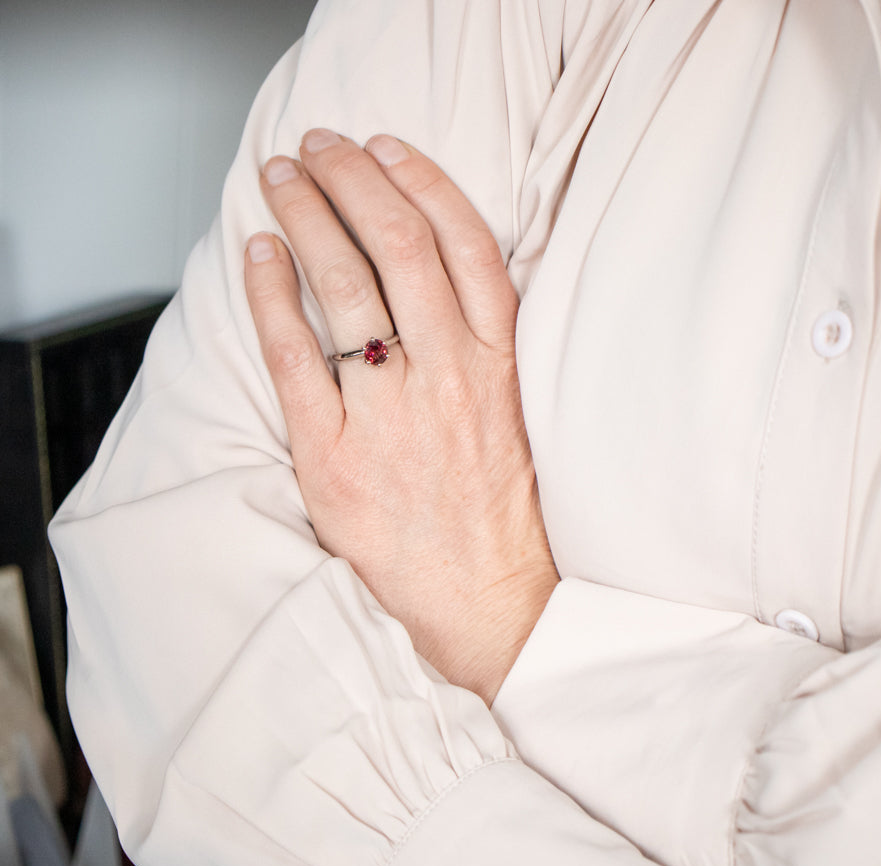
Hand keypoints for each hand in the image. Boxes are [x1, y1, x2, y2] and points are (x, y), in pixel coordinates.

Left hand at [243, 129, 558, 703]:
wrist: (489, 601)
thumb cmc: (501, 511)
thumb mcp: (518, 414)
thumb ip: (486, 346)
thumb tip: (439, 277)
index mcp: (501, 364)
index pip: (464, 245)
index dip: (421, 181)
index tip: (387, 148)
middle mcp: (450, 376)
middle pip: (397, 245)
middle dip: (353, 179)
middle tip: (319, 147)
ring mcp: (391, 414)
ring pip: (344, 286)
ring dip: (308, 216)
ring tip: (282, 178)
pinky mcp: (336, 456)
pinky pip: (295, 357)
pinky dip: (271, 297)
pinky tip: (259, 255)